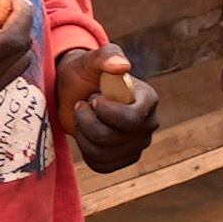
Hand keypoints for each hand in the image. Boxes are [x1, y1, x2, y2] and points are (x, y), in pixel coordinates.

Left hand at [57, 43, 160, 170]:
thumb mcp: (91, 60)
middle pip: (112, 137)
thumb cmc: (85, 73)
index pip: (132, 119)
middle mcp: (148, 124)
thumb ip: (107, 56)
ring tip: (83, 117)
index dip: (106, 112)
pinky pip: (100, 164)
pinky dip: (85, 150)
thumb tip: (123, 66)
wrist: (74, 92)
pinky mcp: (123, 160)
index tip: (93, 98)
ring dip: (83, 133)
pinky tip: (86, 134)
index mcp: (148, 99)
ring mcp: (138, 145)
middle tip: (85, 104)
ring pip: (102, 152)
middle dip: (87, 120)